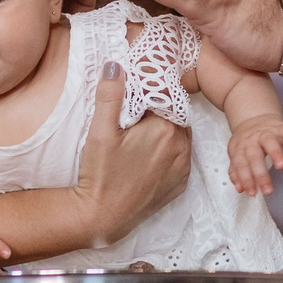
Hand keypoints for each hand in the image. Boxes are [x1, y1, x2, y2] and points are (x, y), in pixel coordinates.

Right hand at [71, 61, 190, 245]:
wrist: (102, 218)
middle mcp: (181, 147)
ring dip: (164, 129)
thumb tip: (115, 64)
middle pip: (174, 115)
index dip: (151, 91)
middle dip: (158, 109)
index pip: (166, 96)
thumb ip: (110, 95)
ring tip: (140, 131)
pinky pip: (179, 157)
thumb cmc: (100, 174)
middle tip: (136, 111)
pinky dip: (168, 150)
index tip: (137, 90)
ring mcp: (182, 167)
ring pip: (179, 135)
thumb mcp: (100, 131)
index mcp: (166, 129)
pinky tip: (147, 153)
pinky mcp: (179, 184)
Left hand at [227, 118, 282, 196]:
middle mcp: (252, 140)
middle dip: (260, 174)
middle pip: (254, 156)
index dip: (246, 179)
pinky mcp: (280, 127)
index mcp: (240, 148)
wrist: (252, 117)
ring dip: (275, 153)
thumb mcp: (237, 154)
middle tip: (268, 190)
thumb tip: (240, 189)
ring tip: (281, 166)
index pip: (241, 164)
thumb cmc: (247, 142)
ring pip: (270, 142)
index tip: (252, 193)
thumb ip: (237, 171)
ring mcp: (267, 133)